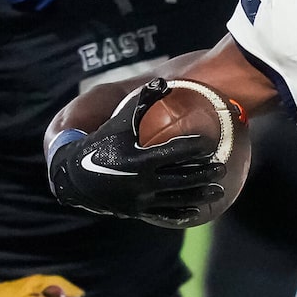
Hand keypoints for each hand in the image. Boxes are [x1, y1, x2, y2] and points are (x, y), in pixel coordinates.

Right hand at [47, 78, 226, 228]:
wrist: (75, 177)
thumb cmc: (100, 144)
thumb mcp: (119, 122)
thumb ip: (142, 103)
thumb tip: (163, 82)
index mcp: (140, 158)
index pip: (177, 152)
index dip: (196, 146)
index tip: (210, 143)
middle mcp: (143, 181)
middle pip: (184, 179)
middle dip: (206, 174)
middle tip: (221, 168)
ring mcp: (141, 199)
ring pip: (179, 199)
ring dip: (201, 195)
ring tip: (218, 190)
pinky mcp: (137, 211)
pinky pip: (164, 214)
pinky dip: (182, 213)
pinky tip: (195, 209)